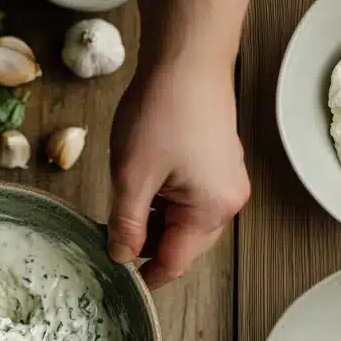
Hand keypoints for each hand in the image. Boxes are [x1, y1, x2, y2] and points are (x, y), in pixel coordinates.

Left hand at [109, 58, 249, 288]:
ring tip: (124, 205)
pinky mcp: (219, 163)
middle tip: (111, 238)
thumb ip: (126, 224)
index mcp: (212, 210)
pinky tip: (143, 186)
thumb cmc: (164, 109)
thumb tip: (121, 256)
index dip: (145, 276)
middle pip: (183, 243)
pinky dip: (165, 200)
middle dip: (148, 245)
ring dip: (154, 220)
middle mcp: (228, 201)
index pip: (175, 262)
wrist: (187, 57)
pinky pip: (190, 197)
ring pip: (185, 219)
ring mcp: (226, 180)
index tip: (120, 282)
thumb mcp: (133, 176)